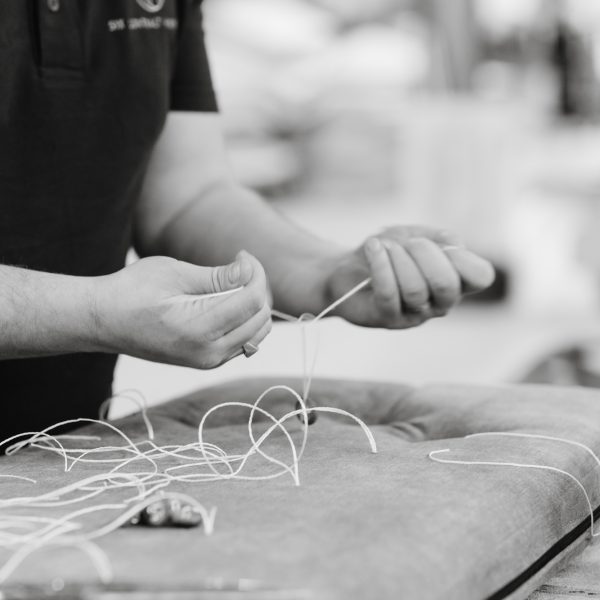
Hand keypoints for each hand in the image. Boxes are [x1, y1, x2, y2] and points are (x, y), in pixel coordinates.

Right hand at [92, 251, 271, 368]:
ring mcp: (207, 361)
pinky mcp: (205, 362)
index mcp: (198, 329)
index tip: (242, 256)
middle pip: (259, 318)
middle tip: (240, 265)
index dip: (255, 273)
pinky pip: (242, 343)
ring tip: (236, 282)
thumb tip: (248, 270)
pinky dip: (246, 321)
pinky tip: (230, 302)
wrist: (102, 321)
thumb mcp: (173, 274)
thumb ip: (216, 277)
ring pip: (256, 334)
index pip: (251, 301)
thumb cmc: (130, 292)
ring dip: (255, 306)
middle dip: (258, 287)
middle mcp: (208, 352)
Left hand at [324, 226, 494, 327]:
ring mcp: (413, 315)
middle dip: (425, 254)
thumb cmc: (386, 252)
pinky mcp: (386, 319)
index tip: (439, 242)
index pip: (481, 277)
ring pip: (415, 290)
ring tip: (383, 245)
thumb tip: (453, 243)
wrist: (346, 268)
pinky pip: (388, 294)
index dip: (463, 256)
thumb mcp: (413, 235)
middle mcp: (439, 303)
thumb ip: (436, 238)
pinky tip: (373, 247)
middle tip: (406, 242)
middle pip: (446, 284)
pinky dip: (381, 265)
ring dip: (398, 260)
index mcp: (455, 281)